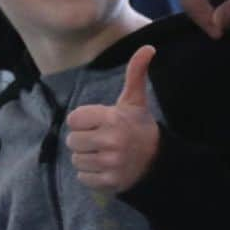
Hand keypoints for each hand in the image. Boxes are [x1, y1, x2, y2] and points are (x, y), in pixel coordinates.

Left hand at [66, 45, 160, 192]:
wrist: (156, 160)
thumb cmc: (138, 125)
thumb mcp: (135, 99)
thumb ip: (135, 72)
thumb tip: (148, 47)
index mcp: (113, 118)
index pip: (74, 119)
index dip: (82, 120)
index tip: (96, 122)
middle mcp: (111, 141)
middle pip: (72, 140)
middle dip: (83, 138)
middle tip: (98, 138)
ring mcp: (110, 164)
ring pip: (76, 160)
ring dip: (86, 157)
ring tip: (101, 152)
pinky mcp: (109, 182)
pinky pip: (83, 177)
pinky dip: (90, 174)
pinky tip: (103, 166)